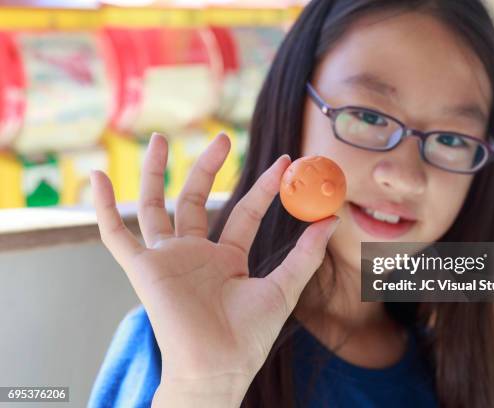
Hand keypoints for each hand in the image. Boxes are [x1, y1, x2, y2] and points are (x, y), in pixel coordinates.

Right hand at [90, 132, 338, 406]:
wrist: (219, 367)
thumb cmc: (249, 336)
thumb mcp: (284, 287)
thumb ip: (305, 253)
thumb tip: (331, 218)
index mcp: (226, 258)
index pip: (244, 212)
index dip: (263, 186)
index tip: (284, 161)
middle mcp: (194, 253)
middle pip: (196, 199)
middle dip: (208, 168)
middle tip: (223, 137)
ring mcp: (167, 258)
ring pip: (155, 206)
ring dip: (155, 173)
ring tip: (160, 138)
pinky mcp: (142, 268)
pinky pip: (115, 235)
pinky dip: (103, 207)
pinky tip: (95, 178)